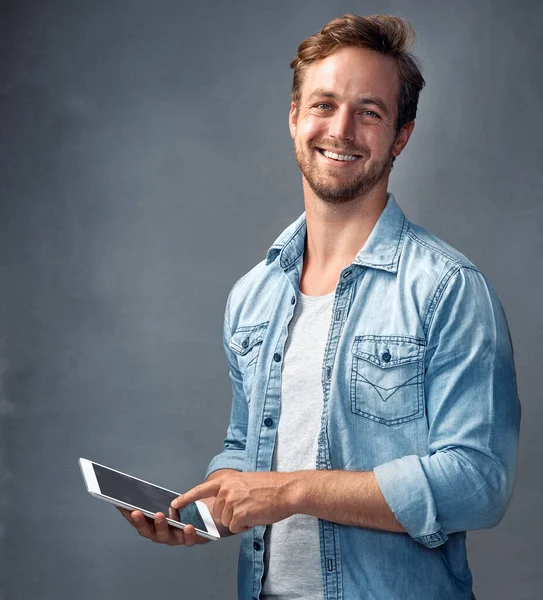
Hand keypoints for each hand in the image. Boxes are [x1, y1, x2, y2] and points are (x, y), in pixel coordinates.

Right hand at [116, 504, 210, 546]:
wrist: (208, 517)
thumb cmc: (183, 509)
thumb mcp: (169, 501)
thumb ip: (155, 498)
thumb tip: (134, 488)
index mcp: (155, 527)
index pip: (139, 522)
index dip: (129, 515)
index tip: (122, 505)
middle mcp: (163, 535)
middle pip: (149, 532)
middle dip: (142, 522)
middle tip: (137, 512)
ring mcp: (177, 539)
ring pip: (167, 536)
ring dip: (162, 526)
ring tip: (160, 515)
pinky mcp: (193, 539)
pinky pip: (190, 540)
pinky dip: (188, 534)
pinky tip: (188, 526)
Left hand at [171, 471, 297, 533]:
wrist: (287, 490)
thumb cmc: (271, 487)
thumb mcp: (246, 481)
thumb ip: (231, 490)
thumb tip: (222, 503)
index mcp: (227, 479)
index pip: (201, 489)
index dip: (187, 498)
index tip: (175, 504)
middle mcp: (226, 489)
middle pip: (218, 513)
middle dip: (231, 515)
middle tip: (250, 506)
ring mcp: (231, 501)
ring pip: (227, 522)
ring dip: (240, 520)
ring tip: (255, 509)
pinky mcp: (239, 514)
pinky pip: (236, 528)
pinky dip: (246, 526)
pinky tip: (256, 515)